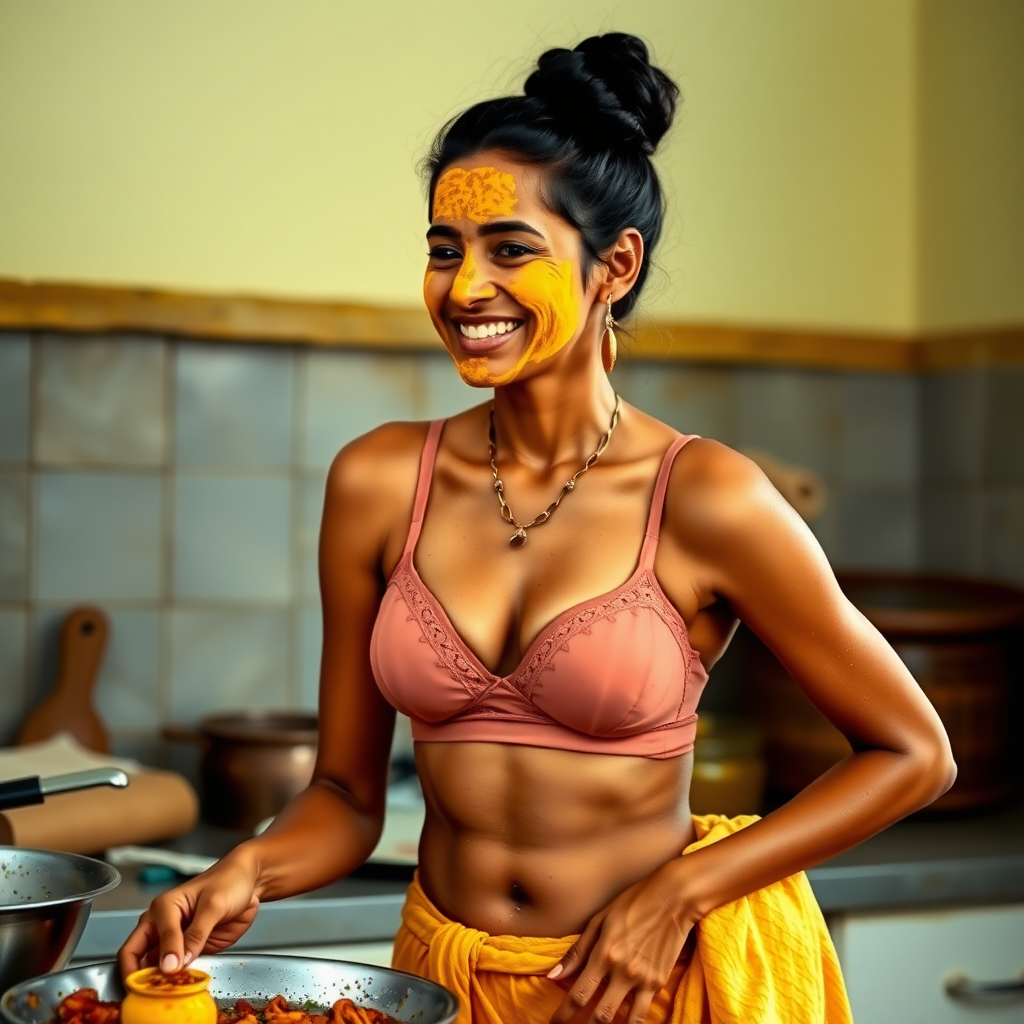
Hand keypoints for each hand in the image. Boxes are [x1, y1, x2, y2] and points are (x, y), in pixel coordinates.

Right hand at [117, 852, 260, 977]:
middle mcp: (162, 926)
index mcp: (162, 909)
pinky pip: (178, 970)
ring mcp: (176, 940)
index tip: (169, 972)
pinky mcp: (190, 950)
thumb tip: (176, 963)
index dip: (150, 962)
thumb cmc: (229, 881)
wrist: (250, 881)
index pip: (139, 944)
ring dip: (160, 981)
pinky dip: (178, 980)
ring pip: (154, 968)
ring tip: (171, 990)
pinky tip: (184, 986)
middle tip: (155, 991)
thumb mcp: (214, 904)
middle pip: (136, 958)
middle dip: (142, 977)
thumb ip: (196, 934)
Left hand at [548, 861, 694, 1023]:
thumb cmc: (632, 903)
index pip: (578, 994)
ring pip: (625, 1022)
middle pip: (600, 1016)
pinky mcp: (659, 982)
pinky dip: (632, 1022)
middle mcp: (623, 971)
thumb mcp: (599, 920)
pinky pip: (643, 1013)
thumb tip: (553, 976)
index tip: (554, 1023)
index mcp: (604, 953)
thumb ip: (577, 952)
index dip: (563, 1014)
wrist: (673, 899)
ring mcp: (643, 979)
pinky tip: (623, 1021)